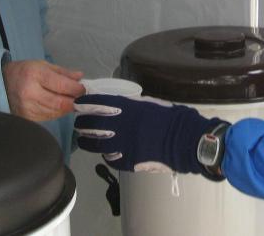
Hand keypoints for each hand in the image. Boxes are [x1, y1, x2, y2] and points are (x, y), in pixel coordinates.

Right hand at [2, 60, 84, 121]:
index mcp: (35, 75)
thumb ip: (62, 72)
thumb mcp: (42, 65)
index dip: (76, 89)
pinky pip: (48, 117)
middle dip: (74, 101)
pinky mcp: (27, 118)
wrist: (0, 84)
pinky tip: (57, 106)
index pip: (62, 85)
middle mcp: (30, 93)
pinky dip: (57, 112)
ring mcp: (27, 108)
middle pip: (60, 103)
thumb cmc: (24, 72)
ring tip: (69, 100)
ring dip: (66, 108)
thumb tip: (80, 77)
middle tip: (81, 98)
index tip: (83, 89)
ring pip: (56, 112)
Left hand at [74, 94, 223, 174]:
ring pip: (96, 144)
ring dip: (87, 141)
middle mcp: (122, 126)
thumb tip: (117, 106)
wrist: (185, 140)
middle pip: (93, 125)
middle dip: (83, 123)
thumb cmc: (170, 117)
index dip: (86, 103)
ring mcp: (124, 145)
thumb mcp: (149, 104)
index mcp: (128, 108)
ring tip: (84, 140)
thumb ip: (131, 106)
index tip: (79, 103)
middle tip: (79, 123)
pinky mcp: (129, 161)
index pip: (99, 103)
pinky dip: (105, 155)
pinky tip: (104, 153)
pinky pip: (110, 158)